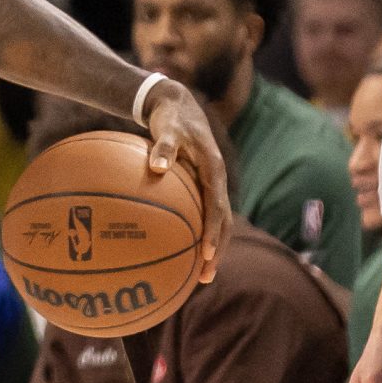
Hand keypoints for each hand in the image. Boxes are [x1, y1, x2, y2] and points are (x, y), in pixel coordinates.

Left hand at [139, 78, 231, 283]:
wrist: (177, 105)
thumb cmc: (170, 118)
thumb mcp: (166, 128)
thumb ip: (163, 147)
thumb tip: (157, 167)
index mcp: (213, 170)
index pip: (217, 207)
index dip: (213, 232)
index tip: (206, 254)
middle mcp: (216, 180)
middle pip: (224, 222)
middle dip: (217, 250)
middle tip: (206, 277)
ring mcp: (212, 185)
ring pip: (218, 222)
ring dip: (212, 247)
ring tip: (200, 274)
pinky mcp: (203, 186)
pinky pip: (204, 214)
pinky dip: (199, 233)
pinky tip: (182, 251)